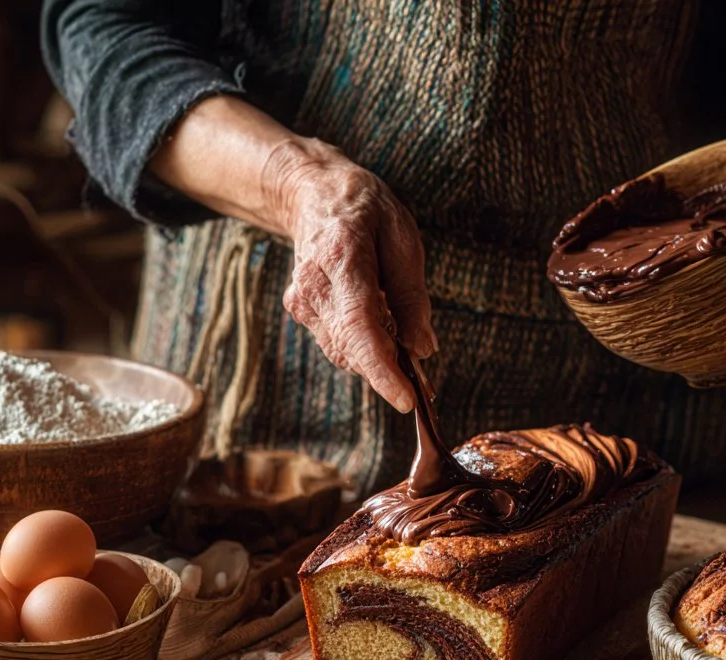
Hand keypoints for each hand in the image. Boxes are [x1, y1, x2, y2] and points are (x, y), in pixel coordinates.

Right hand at [267, 139, 435, 412]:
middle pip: (352, 348)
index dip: (383, 370)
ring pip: (345, 352)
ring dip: (378, 363)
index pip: (359, 328)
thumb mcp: (404, 239)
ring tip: (406, 351)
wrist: (313, 194)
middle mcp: (313, 286)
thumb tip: (422, 350)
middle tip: (422, 383)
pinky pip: (339, 344)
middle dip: (389, 373)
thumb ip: (411, 296)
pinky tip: (382, 335)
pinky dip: (365, 350)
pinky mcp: (302, 313)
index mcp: (342, 259)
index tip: (406, 399)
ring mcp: (302, 303)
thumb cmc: (366, 212)